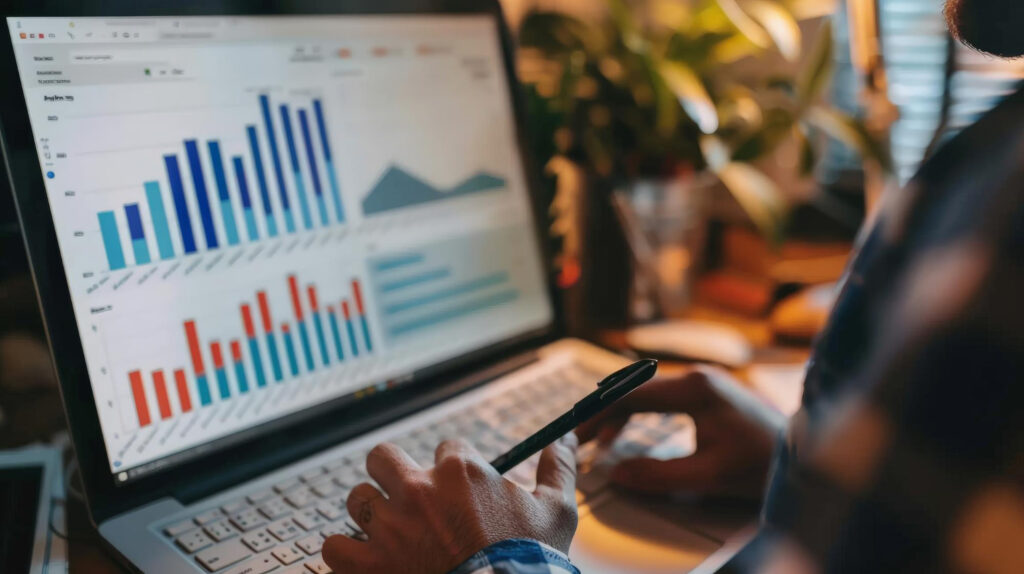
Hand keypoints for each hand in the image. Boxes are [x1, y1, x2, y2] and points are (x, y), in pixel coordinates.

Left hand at [322, 434, 579, 573]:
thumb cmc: (529, 562)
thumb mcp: (556, 511)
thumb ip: (559, 469)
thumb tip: (565, 439)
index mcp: (461, 472)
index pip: (448, 448)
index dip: (455, 469)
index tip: (462, 491)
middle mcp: (418, 489)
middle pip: (384, 457)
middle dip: (392, 473)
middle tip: (407, 497)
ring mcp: (389, 526)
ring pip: (357, 497)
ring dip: (369, 512)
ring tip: (387, 531)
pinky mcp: (368, 563)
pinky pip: (335, 545)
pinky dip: (345, 553)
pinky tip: (363, 561)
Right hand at [577, 366, 785, 498]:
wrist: (803, 454)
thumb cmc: (762, 462)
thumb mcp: (708, 475)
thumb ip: (658, 475)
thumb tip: (616, 473)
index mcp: (695, 388)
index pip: (632, 394)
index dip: (600, 414)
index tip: (579, 432)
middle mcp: (697, 376)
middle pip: (635, 390)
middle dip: (605, 414)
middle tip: (582, 439)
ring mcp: (703, 381)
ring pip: (645, 393)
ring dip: (620, 414)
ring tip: (601, 440)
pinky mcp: (707, 391)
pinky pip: (660, 398)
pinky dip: (638, 413)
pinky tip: (626, 431)